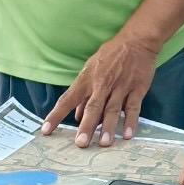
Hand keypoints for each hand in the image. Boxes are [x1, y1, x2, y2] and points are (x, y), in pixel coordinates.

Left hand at [41, 33, 158, 146]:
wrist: (137, 41)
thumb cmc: (111, 55)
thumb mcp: (91, 68)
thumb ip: (84, 93)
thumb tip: (76, 115)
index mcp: (87, 79)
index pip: (68, 99)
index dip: (57, 115)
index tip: (46, 130)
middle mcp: (102, 84)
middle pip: (92, 107)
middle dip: (86, 126)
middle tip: (81, 143)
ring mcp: (120, 87)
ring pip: (112, 109)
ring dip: (108, 126)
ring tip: (104, 143)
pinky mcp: (137, 89)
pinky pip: (133, 107)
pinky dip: (130, 121)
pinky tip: (127, 135)